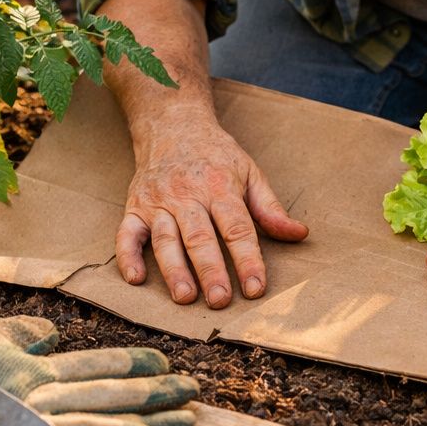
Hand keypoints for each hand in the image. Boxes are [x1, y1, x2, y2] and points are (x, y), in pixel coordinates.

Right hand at [116, 107, 308, 307]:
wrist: (173, 124)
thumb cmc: (216, 155)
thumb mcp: (250, 172)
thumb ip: (271, 208)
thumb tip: (299, 234)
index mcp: (220, 187)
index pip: (237, 228)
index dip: (247, 260)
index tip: (255, 288)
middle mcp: (187, 195)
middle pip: (200, 237)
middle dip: (210, 271)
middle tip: (220, 301)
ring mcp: (158, 202)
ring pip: (165, 239)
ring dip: (174, 270)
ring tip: (185, 297)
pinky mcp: (135, 207)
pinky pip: (126, 233)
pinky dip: (127, 256)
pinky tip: (136, 279)